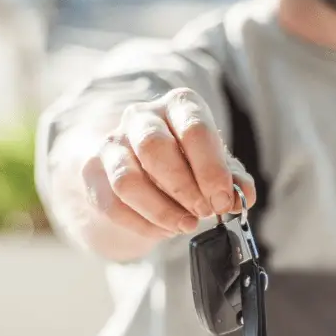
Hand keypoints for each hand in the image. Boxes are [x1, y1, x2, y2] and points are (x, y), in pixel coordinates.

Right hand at [81, 87, 256, 240]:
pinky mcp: (93, 172)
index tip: (222, 200)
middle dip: (184, 187)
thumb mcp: (214, 166)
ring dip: (161, 210)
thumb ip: (232, 179)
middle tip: (204, 212)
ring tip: (186, 225)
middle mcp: (141, 117)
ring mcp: (112, 143)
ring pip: (128, 180)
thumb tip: (243, 195)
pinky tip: (164, 229)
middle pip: (154, 147)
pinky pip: (113, 204)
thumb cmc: (185, 163)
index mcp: (178, 105)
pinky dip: (143, 224)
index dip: (211, 169)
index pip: (194, 128)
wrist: (141, 168)